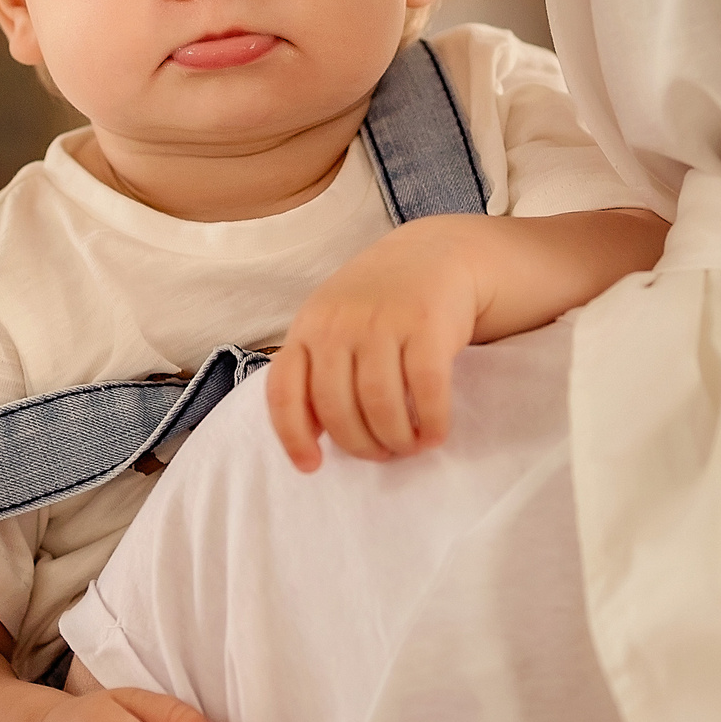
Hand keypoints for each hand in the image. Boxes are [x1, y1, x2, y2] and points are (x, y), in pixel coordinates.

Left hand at [267, 217, 476, 470]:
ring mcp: (383, 322)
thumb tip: (312, 435)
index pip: (284, 390)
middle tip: (382, 454)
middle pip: (337, 408)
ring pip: (379, 404)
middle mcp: (339, 324)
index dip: (293, 436)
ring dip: (395, 439)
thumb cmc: (379, 303)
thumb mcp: (334, 323)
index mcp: (308, 328)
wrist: (436, 254)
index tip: (312, 466)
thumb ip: (318, 370)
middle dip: (360, 445)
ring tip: (408, 446)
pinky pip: (425, 390)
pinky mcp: (427, 324)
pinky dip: (430, 422)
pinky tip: (434, 433)